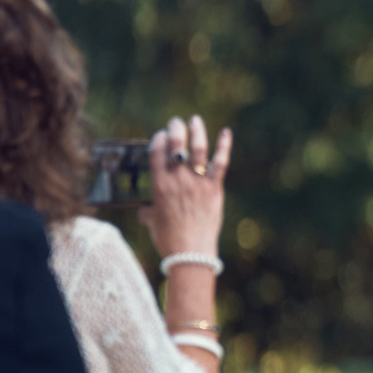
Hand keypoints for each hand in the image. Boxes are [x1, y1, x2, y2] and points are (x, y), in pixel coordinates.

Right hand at [142, 115, 231, 259]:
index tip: (161, 134)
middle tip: (176, 122)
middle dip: (176, 129)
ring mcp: (197, 183)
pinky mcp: (215, 189)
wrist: (191, 252)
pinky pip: (221, 163)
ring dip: (197, 131)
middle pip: (176, 146)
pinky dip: (224, 146)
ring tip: (195, 120)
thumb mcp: (151, 222)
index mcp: (159, 185)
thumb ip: (149, 211)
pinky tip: (226, 132)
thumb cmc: (168, 239)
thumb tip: (146, 210)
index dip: (159, 139)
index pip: (157, 152)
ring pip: (198, 150)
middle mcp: (178, 180)